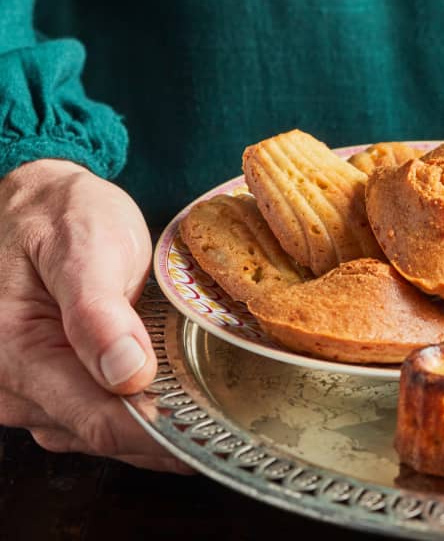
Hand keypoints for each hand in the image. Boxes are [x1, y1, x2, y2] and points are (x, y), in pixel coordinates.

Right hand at [0, 159, 189, 472]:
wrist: (39, 201)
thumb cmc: (58, 213)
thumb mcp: (81, 244)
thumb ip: (97, 311)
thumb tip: (127, 375)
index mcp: (15, 352)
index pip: (97, 420)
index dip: (160, 436)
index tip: (213, 438)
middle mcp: (14, 385)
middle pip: (100, 434)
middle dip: (164, 438)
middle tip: (227, 431)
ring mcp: (31, 389)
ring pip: (99, 432)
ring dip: (154, 431)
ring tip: (212, 424)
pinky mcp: (51, 383)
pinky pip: (96, 416)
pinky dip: (138, 417)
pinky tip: (177, 409)